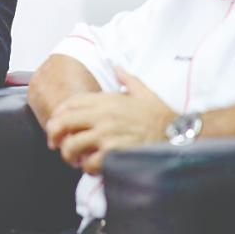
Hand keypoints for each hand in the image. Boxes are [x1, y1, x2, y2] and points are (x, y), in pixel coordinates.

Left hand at [45, 68, 176, 174]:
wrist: (179, 133)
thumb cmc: (161, 115)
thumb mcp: (143, 91)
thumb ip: (126, 78)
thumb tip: (117, 66)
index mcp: (106, 100)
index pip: (70, 104)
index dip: (58, 115)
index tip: (56, 124)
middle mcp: (103, 115)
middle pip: (63, 122)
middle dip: (54, 135)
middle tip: (55, 144)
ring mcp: (107, 135)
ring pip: (72, 145)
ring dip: (70, 155)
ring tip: (75, 159)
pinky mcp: (114, 153)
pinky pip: (90, 163)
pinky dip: (88, 168)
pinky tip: (94, 167)